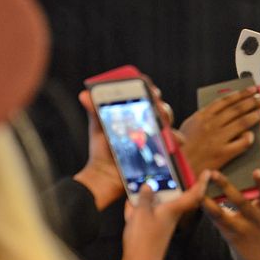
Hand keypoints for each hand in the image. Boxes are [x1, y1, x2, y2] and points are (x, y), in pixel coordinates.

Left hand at [73, 79, 172, 209]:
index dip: (149, 89)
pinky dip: (175, 141)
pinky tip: (168, 142)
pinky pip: (175, 144)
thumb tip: (84, 95)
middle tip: (154, 103)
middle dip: (160, 104)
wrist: (105, 176)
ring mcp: (158, 139)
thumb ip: (95, 110)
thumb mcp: (98, 128)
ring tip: (160, 123)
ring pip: (170, 125)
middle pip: (162, 109)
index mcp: (135, 116)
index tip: (146, 83)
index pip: (147, 97)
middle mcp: (149, 125)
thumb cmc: (102, 150)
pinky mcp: (163, 153)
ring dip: (167, 122)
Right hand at [101, 170, 209, 259]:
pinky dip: (138, 212)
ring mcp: (163, 224)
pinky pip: (147, 215)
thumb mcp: (140, 213)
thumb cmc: (143, 239)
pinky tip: (129, 211)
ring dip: (144, 201)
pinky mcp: (154, 231)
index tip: (208, 172)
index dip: (200, 183)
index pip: (192, 195)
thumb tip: (149, 186)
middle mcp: (171, 216)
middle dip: (162, 188)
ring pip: (155, 206)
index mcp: (173, 210)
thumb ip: (145, 198)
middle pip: (170, 197)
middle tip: (156, 178)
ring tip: (133, 199)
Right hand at [179, 87, 259, 175]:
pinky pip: (241, 142)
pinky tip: (253, 135)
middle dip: (252, 102)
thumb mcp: (188, 126)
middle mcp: (211, 125)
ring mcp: (218, 139)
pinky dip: (249, 137)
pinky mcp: (223, 154)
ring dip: (255, 116)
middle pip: (236, 109)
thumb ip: (203, 116)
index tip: (252, 90)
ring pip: (242, 123)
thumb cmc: (182, 148)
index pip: (225, 101)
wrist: (180, 167)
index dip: (241, 94)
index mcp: (202, 116)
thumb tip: (219, 109)